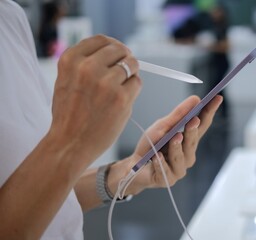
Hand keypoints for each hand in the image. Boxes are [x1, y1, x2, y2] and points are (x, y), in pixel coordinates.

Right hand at [48, 35, 141, 170]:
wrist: (69, 144)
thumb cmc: (69, 114)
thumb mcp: (66, 80)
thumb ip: (85, 63)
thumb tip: (115, 50)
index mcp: (70, 60)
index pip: (101, 40)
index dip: (113, 46)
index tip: (118, 53)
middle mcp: (87, 68)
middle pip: (120, 50)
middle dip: (125, 59)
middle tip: (124, 71)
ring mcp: (106, 83)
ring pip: (131, 65)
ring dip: (130, 75)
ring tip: (120, 89)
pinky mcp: (121, 98)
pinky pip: (137, 83)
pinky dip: (133, 89)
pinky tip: (122, 100)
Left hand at [116, 95, 222, 194]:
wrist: (133, 166)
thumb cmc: (150, 146)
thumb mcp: (162, 126)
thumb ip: (178, 115)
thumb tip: (196, 99)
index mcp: (188, 141)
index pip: (202, 125)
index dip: (210, 112)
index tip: (217, 98)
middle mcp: (187, 156)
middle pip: (193, 142)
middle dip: (193, 131)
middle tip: (194, 120)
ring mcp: (178, 169)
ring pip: (181, 157)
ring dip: (177, 146)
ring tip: (174, 137)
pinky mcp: (166, 180)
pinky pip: (165, 170)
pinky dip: (160, 162)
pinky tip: (156, 156)